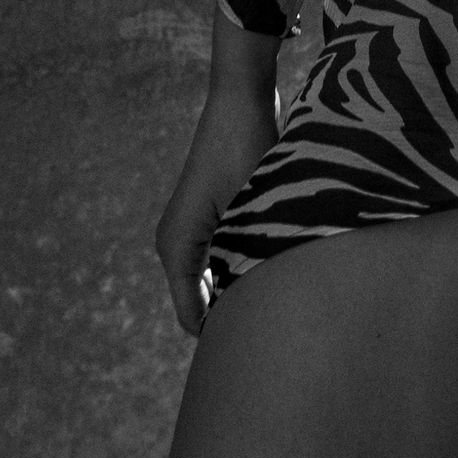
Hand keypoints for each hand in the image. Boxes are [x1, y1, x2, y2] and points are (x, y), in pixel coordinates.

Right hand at [153, 17, 281, 335]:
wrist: (242, 101)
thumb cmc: (249, 149)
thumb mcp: (252, 209)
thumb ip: (248, 260)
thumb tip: (255, 311)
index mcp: (176, 247)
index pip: (195, 315)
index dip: (225, 337)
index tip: (261, 356)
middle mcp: (175, 243)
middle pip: (201, 303)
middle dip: (235, 318)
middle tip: (278, 337)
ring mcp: (190, 231)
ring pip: (214, 282)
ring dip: (242, 292)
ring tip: (282, 311)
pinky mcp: (207, 219)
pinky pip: (220, 261)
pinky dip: (242, 271)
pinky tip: (276, 275)